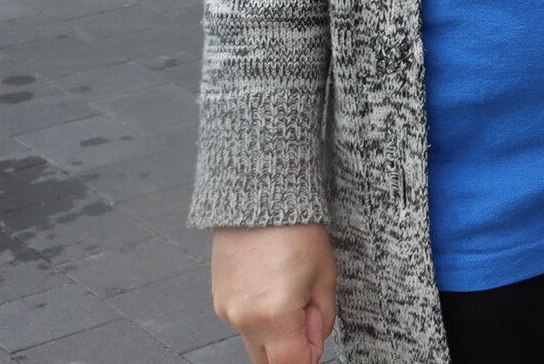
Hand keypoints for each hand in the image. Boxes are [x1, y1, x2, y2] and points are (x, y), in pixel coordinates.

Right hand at [211, 224, 335, 363]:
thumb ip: (323, 316)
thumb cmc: (298, 228)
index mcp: (274, 316)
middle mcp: (244, 319)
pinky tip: (270, 282)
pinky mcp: (218, 299)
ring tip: (288, 289)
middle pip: (267, 361)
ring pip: (254, 341)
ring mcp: (226, 311)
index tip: (317, 337)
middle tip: (306, 313)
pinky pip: (241, 321)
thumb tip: (315, 341)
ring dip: (273, 331)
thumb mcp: (325, 273)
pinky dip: (258, 314)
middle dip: (289, 348)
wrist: (261, 196)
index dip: (309, 356)